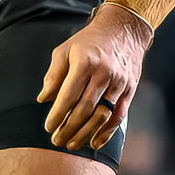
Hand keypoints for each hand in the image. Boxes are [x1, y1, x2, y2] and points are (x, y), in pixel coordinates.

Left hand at [39, 2, 151, 150]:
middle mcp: (104, 74)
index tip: (49, 127)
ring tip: (72, 144)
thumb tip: (44, 99)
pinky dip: (107, 132)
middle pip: (85, 109)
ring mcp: (119, 83)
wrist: (124, 30)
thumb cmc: (90, 41)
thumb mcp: (65, 50)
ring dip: (86, 133)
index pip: (69, 96)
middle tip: (57, 140)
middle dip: (69, 128)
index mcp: (85, 63)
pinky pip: (119, 115)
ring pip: (102, 115)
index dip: (58, 114)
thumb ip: (53, 75)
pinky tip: (95, 141)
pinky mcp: (130, 89)